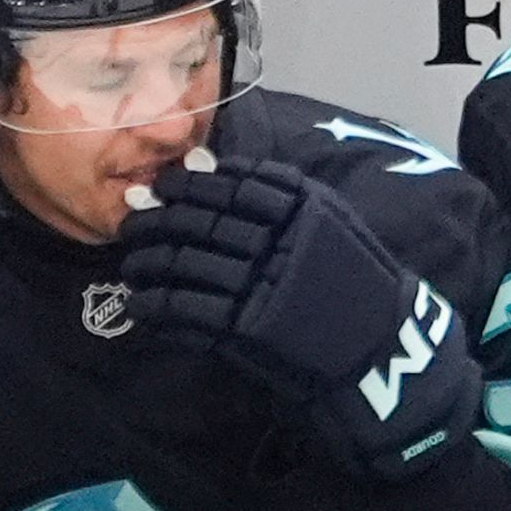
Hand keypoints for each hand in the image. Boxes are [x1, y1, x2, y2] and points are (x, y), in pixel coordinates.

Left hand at [117, 157, 478, 479]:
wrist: (379, 349)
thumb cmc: (352, 278)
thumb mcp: (326, 220)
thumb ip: (266, 190)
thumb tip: (199, 161)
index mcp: (302, 207)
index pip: (231, 185)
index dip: (189, 185)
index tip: (163, 186)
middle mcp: (280, 241)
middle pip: (201, 222)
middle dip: (158, 221)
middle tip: (131, 221)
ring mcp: (262, 286)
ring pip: (186, 265)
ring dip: (148, 264)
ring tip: (131, 266)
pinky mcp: (246, 330)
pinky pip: (187, 311)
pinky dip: (157, 306)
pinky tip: (141, 305)